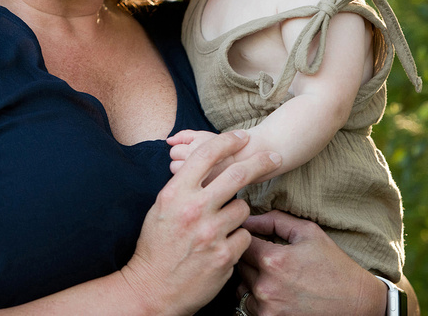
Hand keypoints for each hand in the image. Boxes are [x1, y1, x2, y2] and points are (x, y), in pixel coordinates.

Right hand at [122, 130, 281, 315]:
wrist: (153, 289)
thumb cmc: (156, 246)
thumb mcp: (161, 208)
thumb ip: (183, 186)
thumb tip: (205, 165)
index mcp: (175, 193)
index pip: (207, 154)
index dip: (228, 141)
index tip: (242, 137)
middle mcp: (194, 208)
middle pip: (237, 174)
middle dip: (260, 162)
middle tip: (274, 158)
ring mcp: (211, 232)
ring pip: (243, 207)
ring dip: (238, 212)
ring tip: (222, 225)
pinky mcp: (224, 255)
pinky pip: (245, 235)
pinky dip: (238, 238)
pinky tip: (223, 245)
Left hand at [237, 210, 387, 315]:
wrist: (356, 303)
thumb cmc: (333, 265)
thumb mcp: (308, 232)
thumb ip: (274, 220)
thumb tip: (248, 217)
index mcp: (273, 260)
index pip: (241, 242)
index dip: (246, 236)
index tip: (254, 236)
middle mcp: (265, 287)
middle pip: (238, 264)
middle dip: (248, 257)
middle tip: (266, 255)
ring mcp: (267, 309)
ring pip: (240, 287)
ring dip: (250, 279)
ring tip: (271, 275)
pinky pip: (248, 306)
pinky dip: (257, 298)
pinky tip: (274, 291)